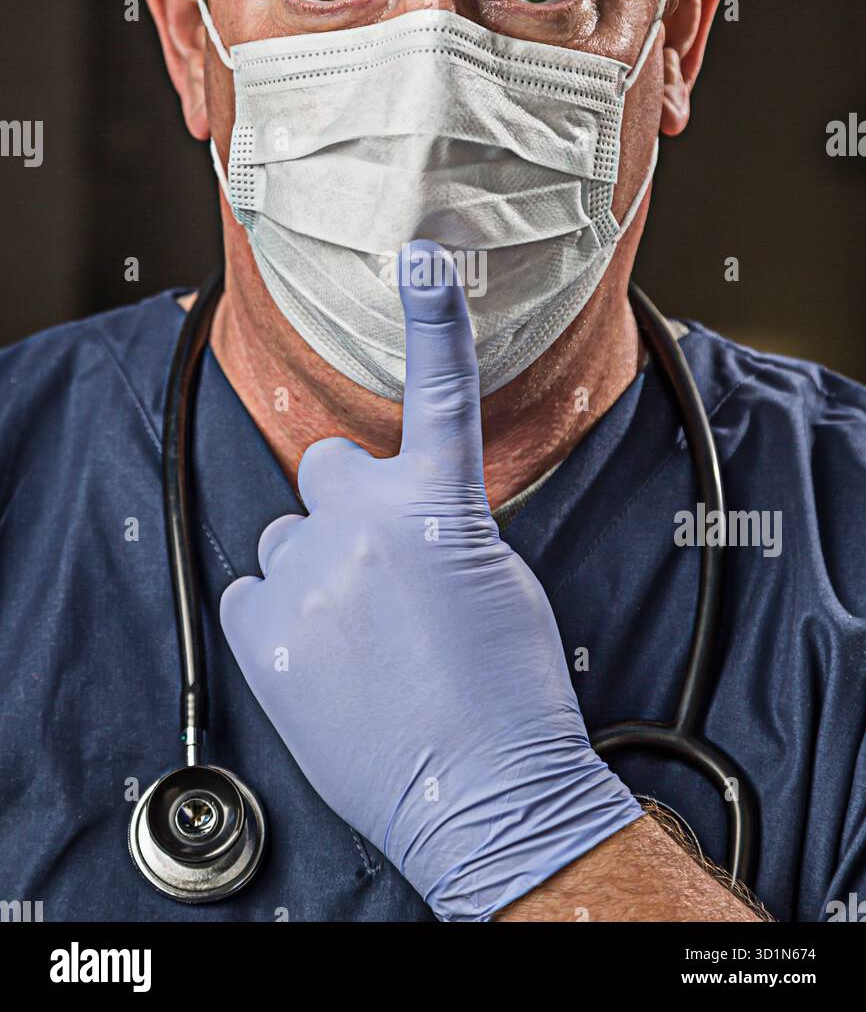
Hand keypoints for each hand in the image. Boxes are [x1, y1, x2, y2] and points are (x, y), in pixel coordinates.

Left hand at [220, 240, 641, 920]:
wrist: (483, 791)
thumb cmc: (509, 691)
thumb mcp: (497, 577)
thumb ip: (440, 523)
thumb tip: (400, 521)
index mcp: (439, 506)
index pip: (441, 390)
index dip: (434, 316)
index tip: (422, 256)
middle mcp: (362, 526)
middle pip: (326, 469)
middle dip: (347, 504)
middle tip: (379, 569)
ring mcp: (306, 579)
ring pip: (286, 537)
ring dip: (314, 567)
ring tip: (359, 635)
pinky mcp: (264, 634)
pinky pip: (253, 593)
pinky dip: (280, 618)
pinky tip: (322, 659)